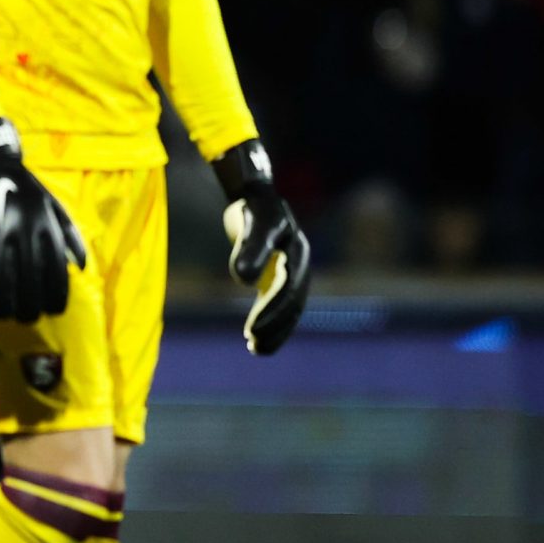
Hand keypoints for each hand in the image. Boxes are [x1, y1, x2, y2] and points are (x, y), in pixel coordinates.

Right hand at [0, 117, 88, 323]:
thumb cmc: (28, 189)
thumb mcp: (56, 207)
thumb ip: (70, 237)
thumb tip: (81, 268)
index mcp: (47, 226)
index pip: (57, 272)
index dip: (56, 298)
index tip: (52, 311)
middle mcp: (25, 230)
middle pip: (28, 283)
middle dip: (29, 309)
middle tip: (25, 317)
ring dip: (0, 305)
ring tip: (2, 314)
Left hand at [216, 138, 310, 354]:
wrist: (256, 194)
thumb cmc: (255, 208)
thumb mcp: (254, 226)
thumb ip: (249, 250)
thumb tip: (243, 281)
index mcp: (298, 253)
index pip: (288, 291)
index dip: (272, 313)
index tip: (253, 332)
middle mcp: (299, 264)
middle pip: (292, 303)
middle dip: (276, 327)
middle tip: (255, 347)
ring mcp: (290, 270)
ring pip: (288, 307)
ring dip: (275, 328)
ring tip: (256, 348)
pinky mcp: (278, 274)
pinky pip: (278, 302)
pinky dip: (268, 318)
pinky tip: (254, 335)